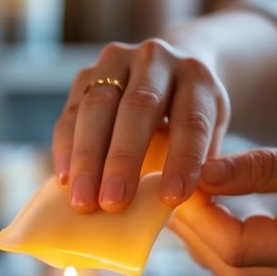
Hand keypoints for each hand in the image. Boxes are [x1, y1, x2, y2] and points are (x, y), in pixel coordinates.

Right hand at [52, 39, 229, 213]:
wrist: (170, 77)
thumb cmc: (190, 125)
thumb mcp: (211, 144)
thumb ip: (205, 176)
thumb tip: (195, 216)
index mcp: (198, 79)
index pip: (191, 120)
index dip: (182, 159)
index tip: (171, 198)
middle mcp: (158, 60)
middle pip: (139, 106)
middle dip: (123, 158)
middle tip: (112, 203)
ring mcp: (118, 61)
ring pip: (97, 105)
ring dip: (86, 157)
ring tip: (83, 200)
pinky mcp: (87, 74)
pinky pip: (72, 110)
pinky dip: (66, 147)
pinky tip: (65, 179)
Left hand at [170, 133, 276, 275]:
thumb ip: (267, 168)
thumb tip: (206, 169)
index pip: (230, 245)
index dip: (194, 211)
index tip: (173, 172)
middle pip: (224, 267)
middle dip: (189, 227)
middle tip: (165, 182)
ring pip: (238, 272)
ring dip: (205, 236)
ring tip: (184, 191)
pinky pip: (260, 266)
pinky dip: (230, 240)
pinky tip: (220, 206)